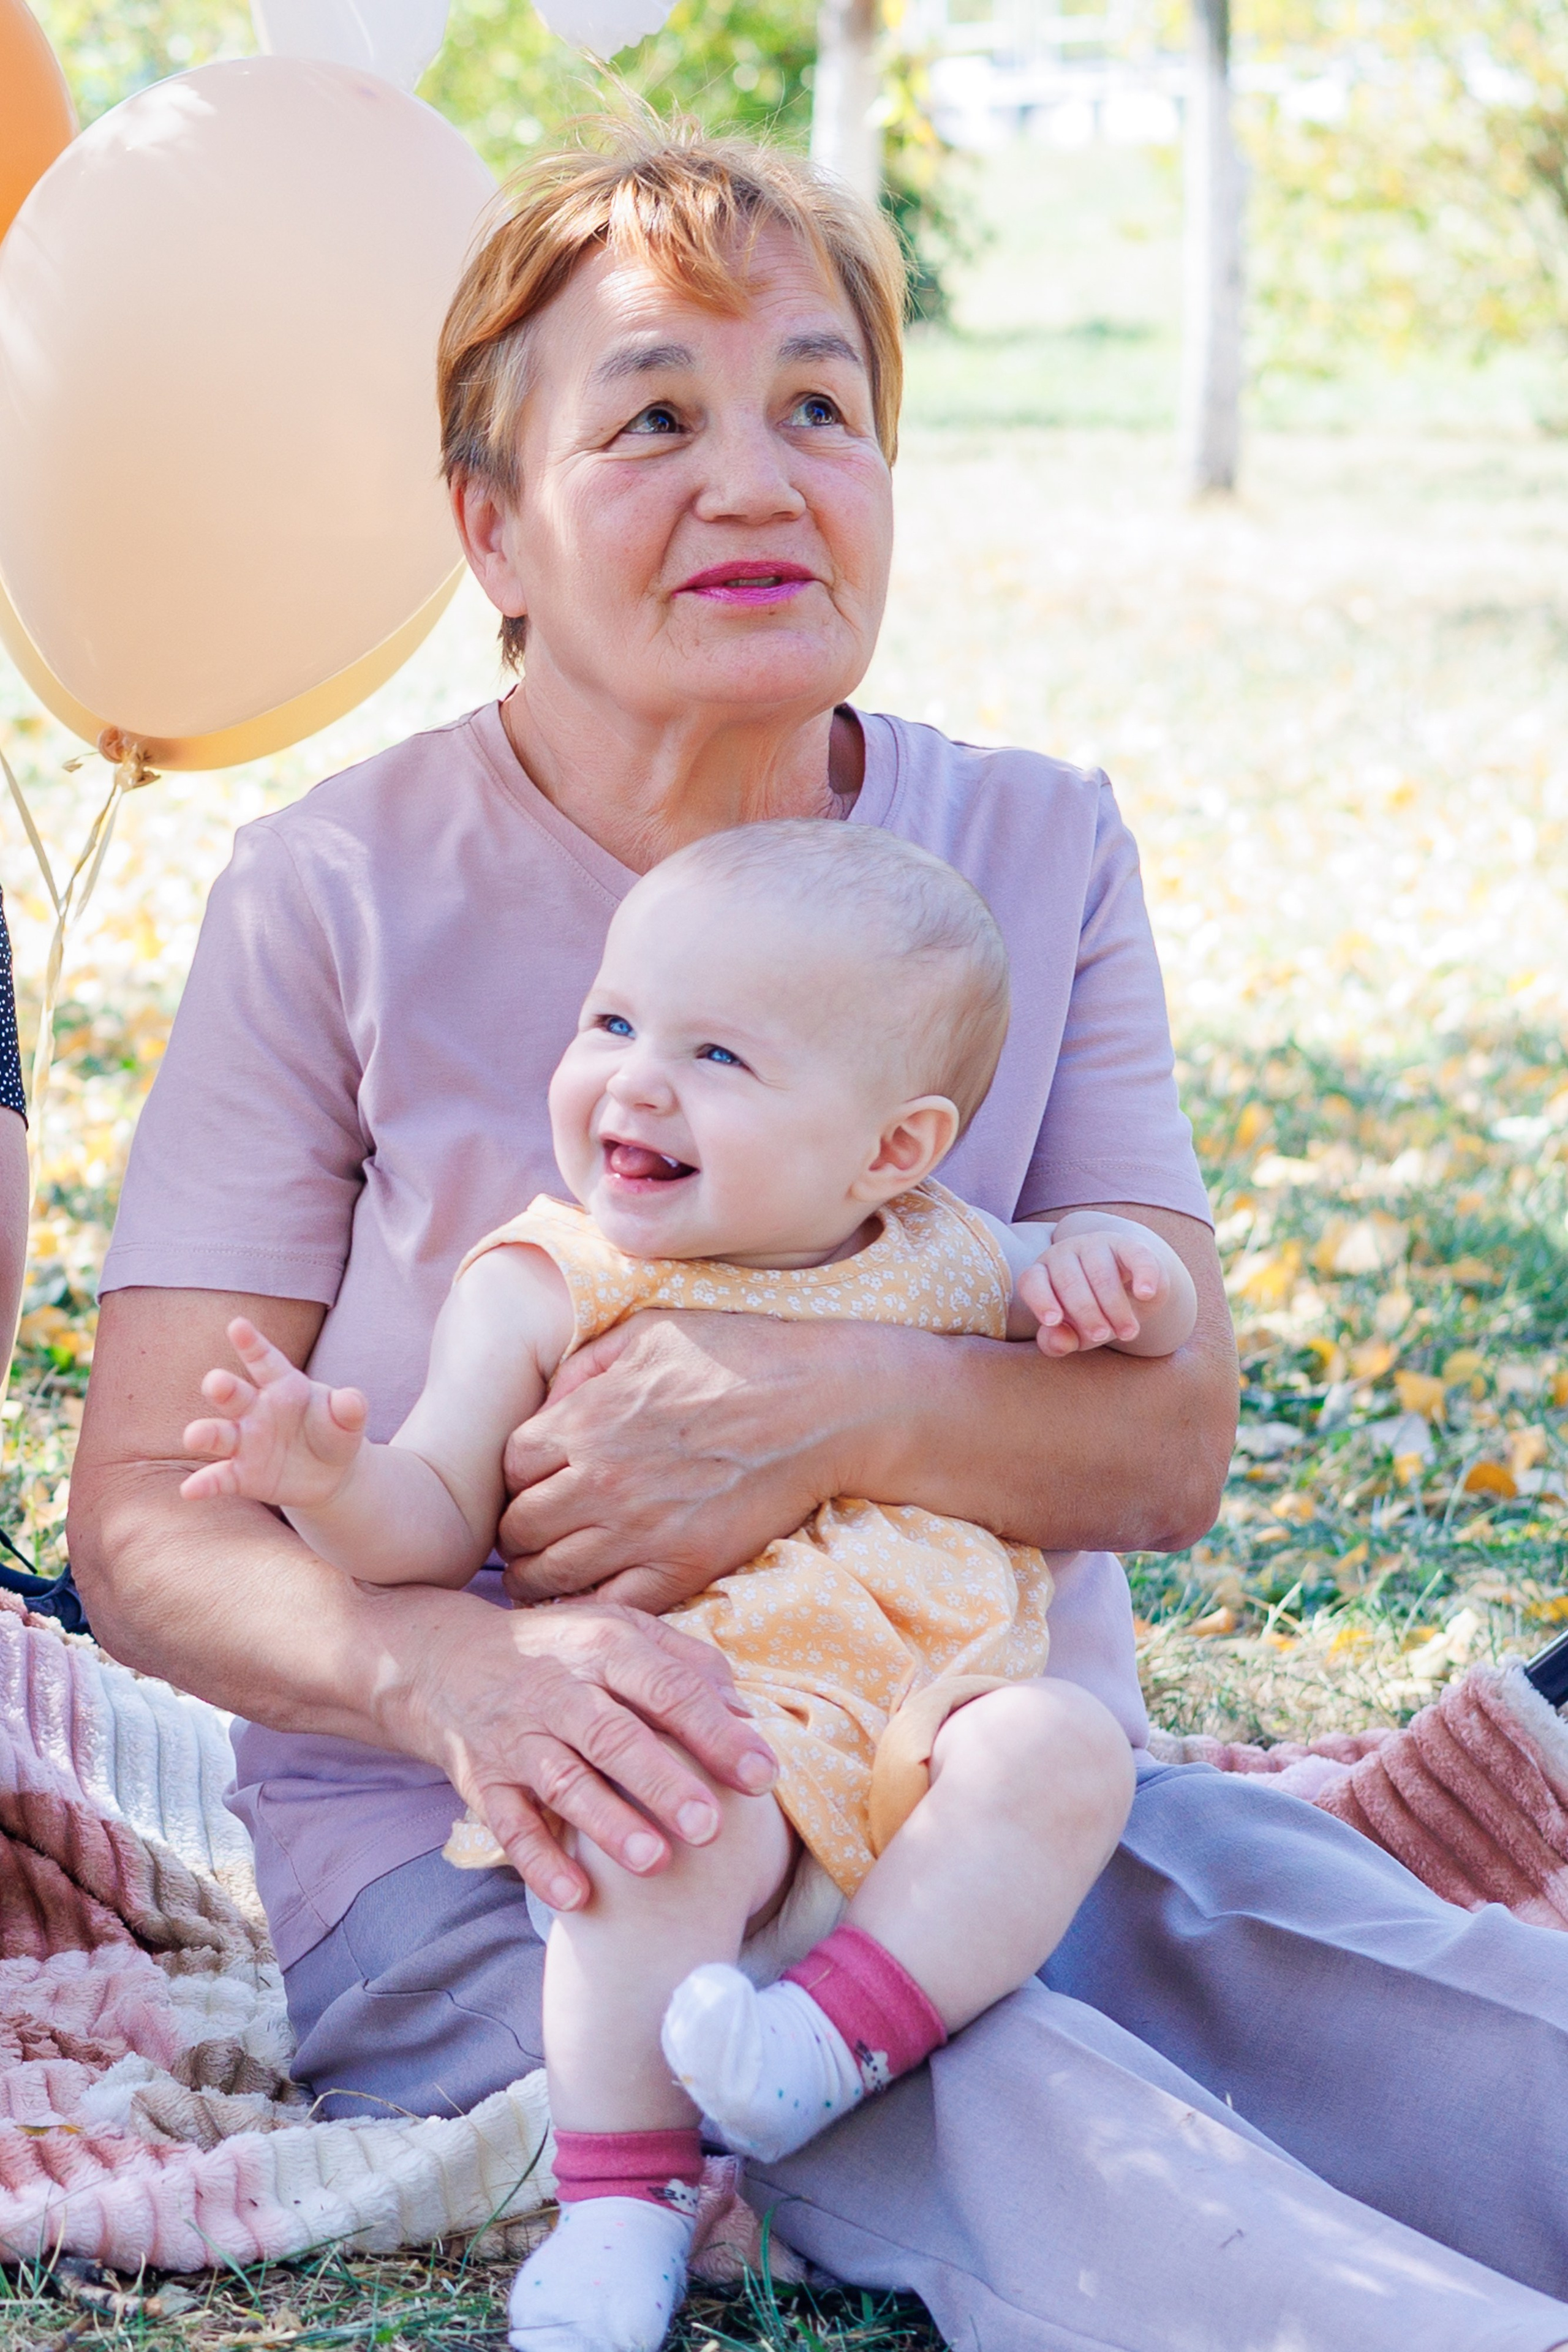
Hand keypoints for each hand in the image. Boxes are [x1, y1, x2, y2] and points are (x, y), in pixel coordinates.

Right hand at [180, 1315, 367, 1504]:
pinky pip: (220, 1478)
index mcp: (282, 1385)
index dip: (251, 1343)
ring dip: (205, 1434)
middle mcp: (255, 1410)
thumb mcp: (348, 1418)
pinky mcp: (241, 1475)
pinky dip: (204, 1484)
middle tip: (215, 1382)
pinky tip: (190, 1490)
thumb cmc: (333, 1431)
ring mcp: (245, 1442)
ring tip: (193, 1436)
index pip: (265, 1360)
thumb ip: (350, 1407)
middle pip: (234, 1394)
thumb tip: (351, 1400)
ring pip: (220, 1434)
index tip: (237, 1324)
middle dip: (223, 1388)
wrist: (330, 1472)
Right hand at [405, 1592, 777, 1909]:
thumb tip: (746, 1714)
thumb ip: (686, 1664)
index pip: (667, 1687)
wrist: (446, 1662)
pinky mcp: (484, 1782)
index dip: (716, 1731)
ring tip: (654, 1862)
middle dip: (662, 1782)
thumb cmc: (560, 1651)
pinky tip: (576, 1898)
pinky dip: (541, 1863)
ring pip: (564, 1783)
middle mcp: (558, 1691)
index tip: (762, 1775)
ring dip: (608, 1824)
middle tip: (710, 1827)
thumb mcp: (621, 1629)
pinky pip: (511, 1827)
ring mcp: (517, 1739)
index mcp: (603, 1648)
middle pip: (614, 1736)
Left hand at [497, 1309, 888, 1610]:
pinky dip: (591, 1607)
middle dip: (518, 1531)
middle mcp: (601, 1481)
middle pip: (518, 1528)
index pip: (508, 1466)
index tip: (532, 1482)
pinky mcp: (683, 1567)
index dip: (515, 1476)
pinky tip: (593, 1597)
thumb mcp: (648, 1331)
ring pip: (550, 1576)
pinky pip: (611, 1606)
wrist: (821, 1405)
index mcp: (586, 1420)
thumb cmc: (738, 1356)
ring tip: (547, 1574)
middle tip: (532, 1535)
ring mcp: (640, 1531)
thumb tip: (546, 1405)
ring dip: (539, 1576)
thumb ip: (583, 1367)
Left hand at [1017, 1233, 1168, 1357]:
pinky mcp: (1128, 1244)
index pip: (1032, 1282)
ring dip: (1115, 1307)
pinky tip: (1144, 1294)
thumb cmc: (1091, 1312)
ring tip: (1128, 1332)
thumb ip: (1058, 1341)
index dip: (1041, 1300)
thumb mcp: (1073, 1332)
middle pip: (1070, 1282)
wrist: (1127, 1285)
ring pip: (1100, 1273)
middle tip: (1102, 1336)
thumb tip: (1059, 1341)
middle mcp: (1064, 1254)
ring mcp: (1095, 1244)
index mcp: (1043, 1273)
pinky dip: (1142, 1275)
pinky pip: (1135, 1256)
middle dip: (1087, 1314)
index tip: (1054, 1320)